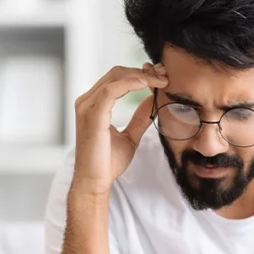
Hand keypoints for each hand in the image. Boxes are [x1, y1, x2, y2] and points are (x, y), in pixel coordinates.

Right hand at [71, 63, 168, 195]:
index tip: (161, 77)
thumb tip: (152, 101)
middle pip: (117, 73)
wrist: (95, 181)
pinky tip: (147, 85)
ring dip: (141, 76)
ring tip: (161, 80)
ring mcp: (87, 106)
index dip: (140, 75)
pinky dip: (131, 83)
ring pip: (116, 78)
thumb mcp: (130, 136)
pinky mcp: (92, 114)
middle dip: (143, 72)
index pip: (117, 79)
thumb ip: (140, 118)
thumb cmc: (108, 163)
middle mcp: (87, 102)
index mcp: (94, 105)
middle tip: (165, 75)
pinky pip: (112, 90)